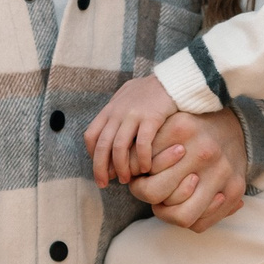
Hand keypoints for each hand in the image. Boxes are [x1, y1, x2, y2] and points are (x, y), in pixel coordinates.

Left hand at [85, 71, 182, 186]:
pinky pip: (142, 144)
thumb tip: (109, 133)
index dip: (92, 155)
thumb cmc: (150, 92)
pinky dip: (142, 159)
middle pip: (102, 146)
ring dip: (121, 168)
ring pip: (119, 148)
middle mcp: (117, 113)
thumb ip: (116, 113)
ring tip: (127, 179)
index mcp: (109, 110)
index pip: (91, 136)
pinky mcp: (151, 117)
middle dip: (100, 169)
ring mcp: (133, 115)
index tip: (100, 168)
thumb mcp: (126, 98)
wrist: (172, 79)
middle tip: (104, 184)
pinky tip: (146, 168)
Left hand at [135, 104, 248, 230]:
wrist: (238, 128)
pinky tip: (188, 204)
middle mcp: (202, 151)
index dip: (133, 176)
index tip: (140, 173)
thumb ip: (142, 144)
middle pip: (155, 194)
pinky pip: (201, 224)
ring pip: (180, 216)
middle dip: (147, 194)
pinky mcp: (235, 190)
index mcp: (180, 129)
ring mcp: (221, 172)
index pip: (138, 168)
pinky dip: (190, 220)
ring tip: (167, 200)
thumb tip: (123, 173)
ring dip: (167, 213)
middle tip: (151, 188)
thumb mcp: (166, 125)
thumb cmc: (193, 131)